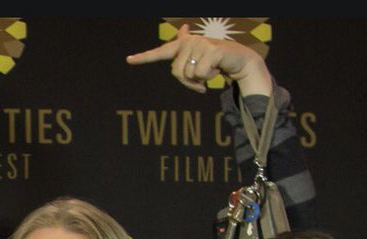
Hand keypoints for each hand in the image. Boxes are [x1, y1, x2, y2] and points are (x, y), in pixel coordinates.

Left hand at [127, 23, 271, 95]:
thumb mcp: (198, 61)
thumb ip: (186, 53)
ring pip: (189, 75)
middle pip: (177, 73)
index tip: (128, 60)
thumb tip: (182, 29)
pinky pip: (201, 74)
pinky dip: (209, 78)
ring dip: (199, 80)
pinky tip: (217, 70)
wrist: (238, 60)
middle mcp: (190, 41)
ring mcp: (201, 44)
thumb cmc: (214, 63)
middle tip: (201, 79)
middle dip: (188, 82)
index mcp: (183, 45)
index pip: (160, 52)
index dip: (144, 57)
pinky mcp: (212, 50)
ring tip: (210, 72)